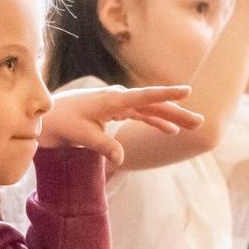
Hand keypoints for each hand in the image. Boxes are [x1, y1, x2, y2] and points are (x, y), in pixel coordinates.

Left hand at [39, 84, 200, 165]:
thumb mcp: (82, 135)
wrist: (48, 116)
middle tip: (200, 122)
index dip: (166, 94)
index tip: (188, 90)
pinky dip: (155, 121)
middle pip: (153, 105)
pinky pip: (141, 114)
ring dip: (170, 117)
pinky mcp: (116, 111)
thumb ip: (103, 145)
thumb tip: (121, 158)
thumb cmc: (63, 123)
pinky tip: (170, 131)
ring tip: (192, 126)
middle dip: (177, 112)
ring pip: (150, 110)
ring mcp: (118, 104)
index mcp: (112, 100)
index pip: (144, 97)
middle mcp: (118, 98)